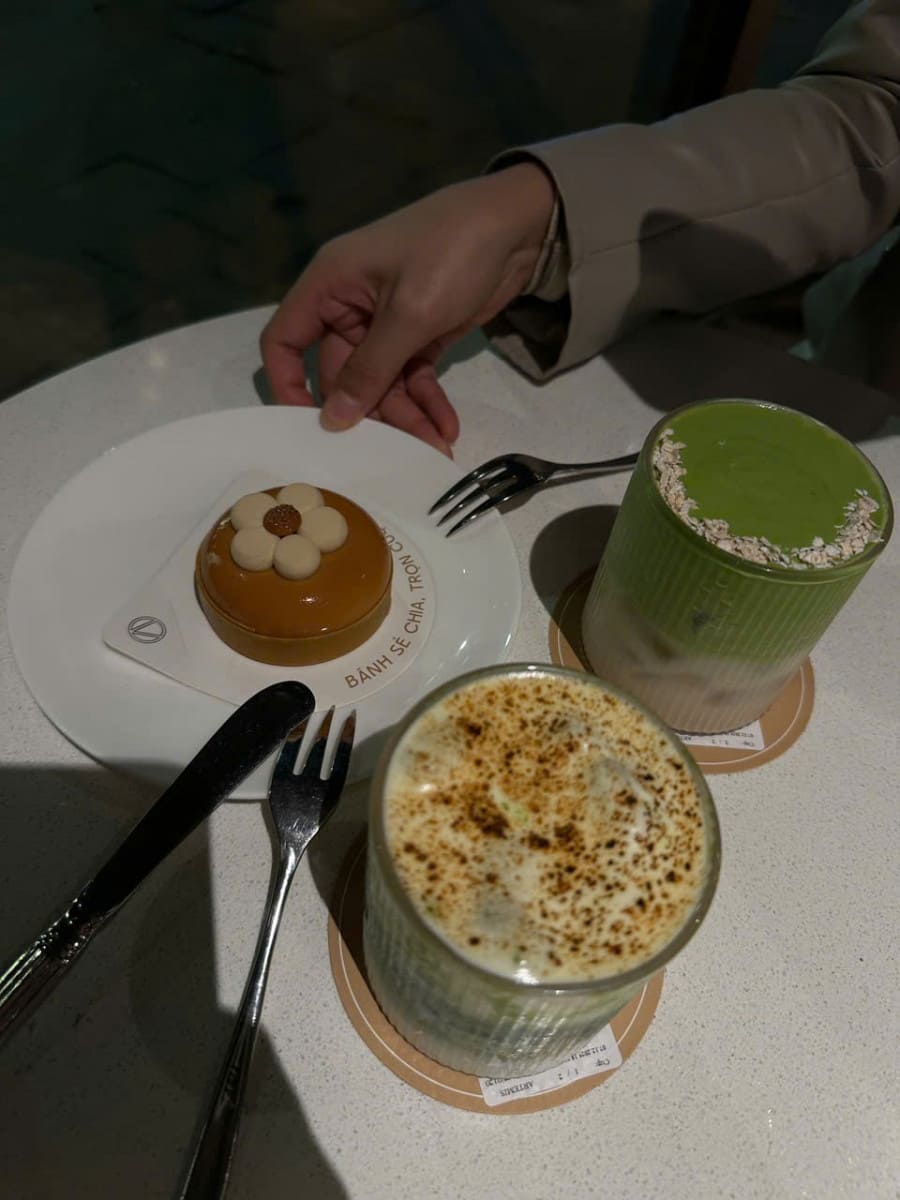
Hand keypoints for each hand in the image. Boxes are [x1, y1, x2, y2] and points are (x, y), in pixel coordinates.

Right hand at [261, 163, 555, 454]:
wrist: (520, 225)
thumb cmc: (452, 252)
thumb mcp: (409, 313)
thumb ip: (370, 369)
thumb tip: (333, 419)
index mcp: (330, 285)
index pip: (285, 340)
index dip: (288, 384)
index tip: (308, 426)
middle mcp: (350, 306)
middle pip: (343, 375)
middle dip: (371, 414)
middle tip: (396, 452)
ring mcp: (387, 323)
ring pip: (382, 383)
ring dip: (406, 416)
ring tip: (436, 447)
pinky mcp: (421, 334)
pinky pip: (412, 377)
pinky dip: (427, 402)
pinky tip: (446, 427)